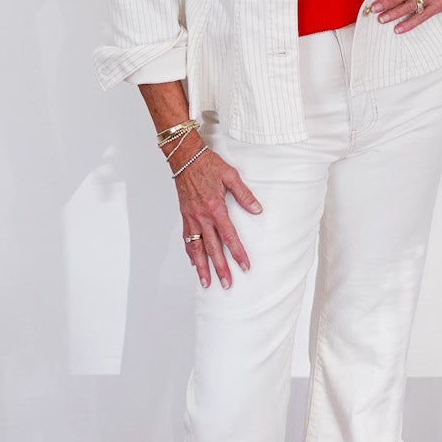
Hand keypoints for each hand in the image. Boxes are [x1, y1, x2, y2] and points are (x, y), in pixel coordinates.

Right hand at [170, 143, 262, 290]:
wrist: (184, 158)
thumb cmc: (207, 164)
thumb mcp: (230, 175)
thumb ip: (244, 194)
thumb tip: (257, 210)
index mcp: (215, 208)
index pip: (229, 236)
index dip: (238, 253)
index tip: (244, 266)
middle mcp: (201, 217)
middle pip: (212, 248)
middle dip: (220, 268)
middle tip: (227, 284)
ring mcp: (191, 218)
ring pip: (196, 248)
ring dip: (201, 267)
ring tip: (206, 282)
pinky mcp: (184, 216)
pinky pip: (186, 239)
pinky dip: (190, 252)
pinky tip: (194, 262)